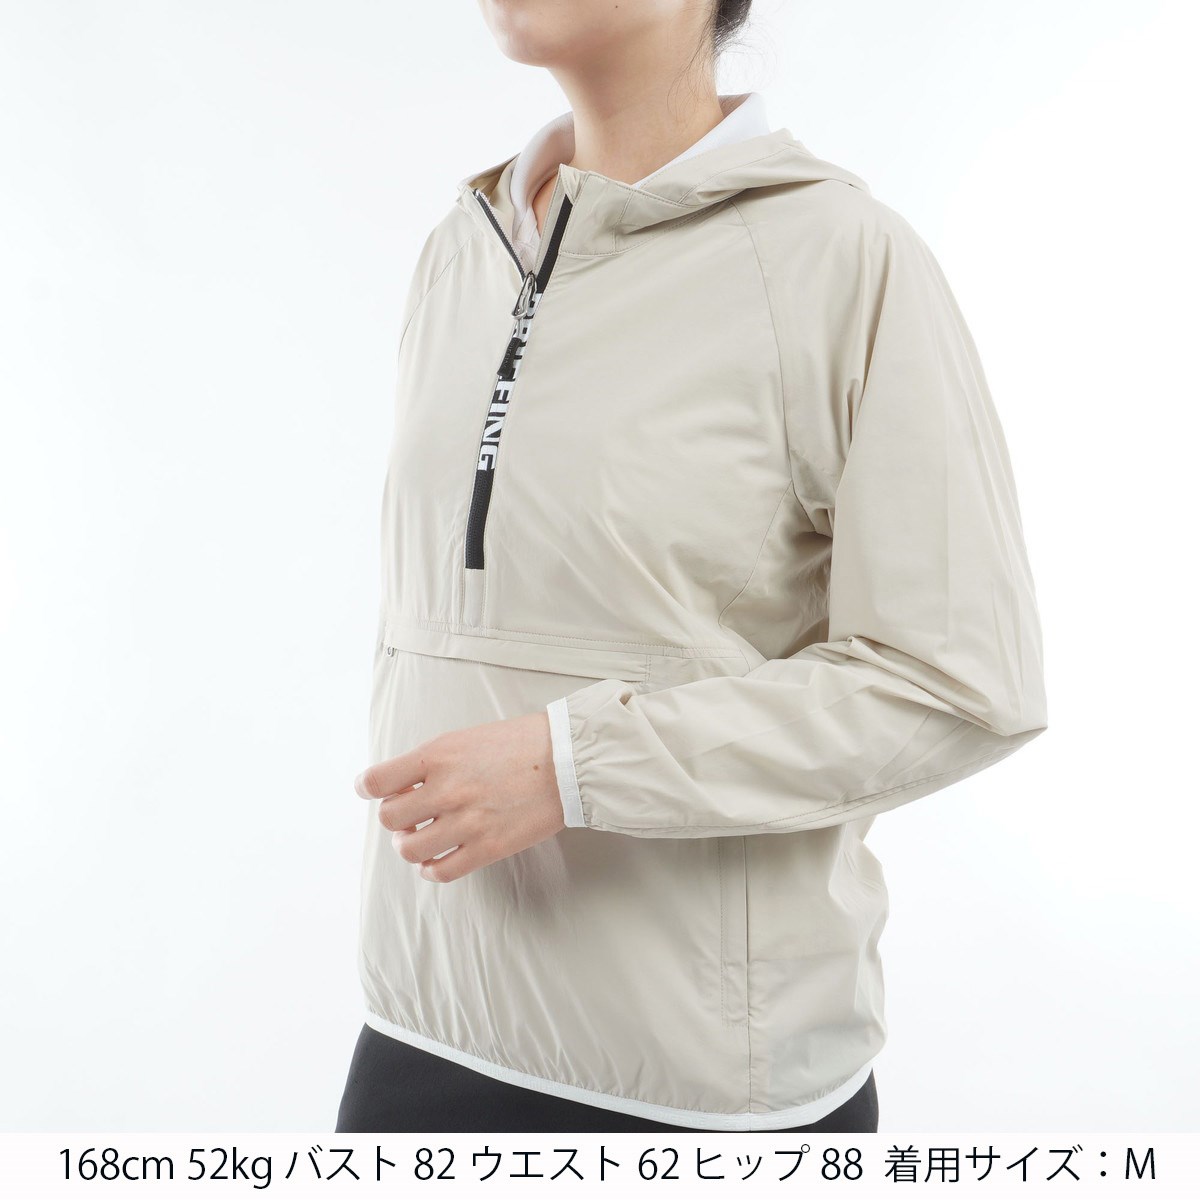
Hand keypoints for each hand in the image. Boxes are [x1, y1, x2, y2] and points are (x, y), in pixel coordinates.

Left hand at [353, 711, 565, 882]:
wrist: (567, 760)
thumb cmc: (520, 743)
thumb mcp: (466, 738)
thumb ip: (432, 761)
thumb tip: (402, 786)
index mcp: (438, 756)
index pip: (377, 780)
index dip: (368, 788)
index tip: (371, 791)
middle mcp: (446, 790)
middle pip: (389, 818)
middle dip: (394, 818)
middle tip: (407, 814)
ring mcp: (466, 822)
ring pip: (409, 849)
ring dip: (408, 845)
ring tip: (419, 837)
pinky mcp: (487, 847)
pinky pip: (440, 871)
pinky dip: (430, 869)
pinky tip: (435, 859)